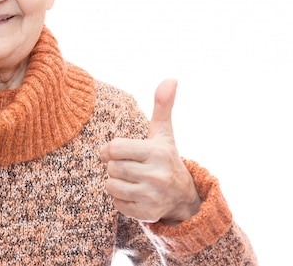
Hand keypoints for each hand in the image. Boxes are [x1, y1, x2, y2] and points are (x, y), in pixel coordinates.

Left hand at [99, 79, 200, 224]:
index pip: (114, 148)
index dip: (110, 150)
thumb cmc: (165, 158)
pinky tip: (135, 194)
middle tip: (129, 167)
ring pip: (111, 186)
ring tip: (131, 180)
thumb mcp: (164, 133)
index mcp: (157, 152)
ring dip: (116, 183)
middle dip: (115, 166)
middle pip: (112, 167)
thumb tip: (171, 78)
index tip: (116, 152)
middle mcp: (156, 175)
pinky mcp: (145, 213)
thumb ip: (163, 105)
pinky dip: (121, 199)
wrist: (182, 196)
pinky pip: (116, 204)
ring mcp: (151, 196)